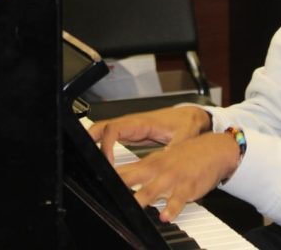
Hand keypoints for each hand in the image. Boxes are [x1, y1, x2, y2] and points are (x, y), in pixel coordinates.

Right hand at [88, 106, 210, 164]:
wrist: (192, 116)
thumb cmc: (187, 122)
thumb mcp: (184, 136)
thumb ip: (175, 149)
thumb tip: (167, 162)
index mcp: (142, 122)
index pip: (114, 130)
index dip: (106, 145)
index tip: (107, 162)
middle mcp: (132, 124)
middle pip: (101, 127)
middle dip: (90, 141)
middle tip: (88, 161)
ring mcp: (130, 128)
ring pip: (103, 132)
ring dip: (93, 144)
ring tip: (91, 164)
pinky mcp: (131, 134)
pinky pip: (110, 138)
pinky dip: (102, 147)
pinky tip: (103, 162)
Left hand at [118, 131, 240, 221]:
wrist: (213, 149)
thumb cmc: (185, 156)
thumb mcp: (160, 159)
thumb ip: (140, 170)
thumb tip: (118, 178)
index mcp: (149, 164)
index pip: (123, 170)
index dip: (108, 178)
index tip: (95, 185)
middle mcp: (158, 170)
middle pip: (133, 179)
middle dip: (119, 187)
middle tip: (108, 197)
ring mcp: (172, 178)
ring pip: (153, 190)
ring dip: (143, 198)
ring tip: (134, 208)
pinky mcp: (187, 187)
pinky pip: (178, 200)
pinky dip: (171, 208)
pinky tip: (165, 216)